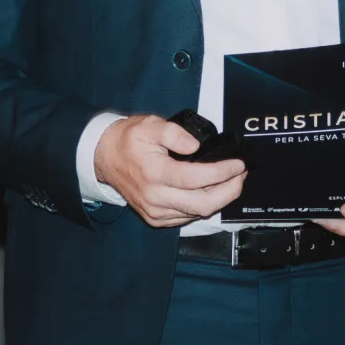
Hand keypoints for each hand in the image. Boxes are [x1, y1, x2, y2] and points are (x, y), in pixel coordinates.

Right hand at [96, 114, 245, 228]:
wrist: (104, 158)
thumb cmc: (128, 141)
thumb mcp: (149, 125)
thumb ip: (173, 133)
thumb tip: (195, 146)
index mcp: (154, 173)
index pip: (197, 179)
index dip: (223, 173)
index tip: (238, 164)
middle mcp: (155, 197)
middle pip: (203, 204)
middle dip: (229, 191)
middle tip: (241, 176)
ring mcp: (155, 211)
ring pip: (197, 213)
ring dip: (220, 199)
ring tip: (232, 181)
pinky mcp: (156, 218)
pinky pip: (188, 217)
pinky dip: (204, 205)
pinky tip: (212, 191)